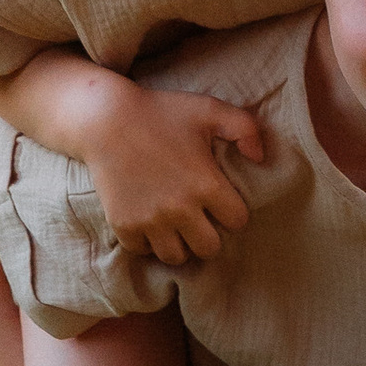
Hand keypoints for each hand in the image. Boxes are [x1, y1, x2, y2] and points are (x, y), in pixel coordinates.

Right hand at [83, 85, 268, 265]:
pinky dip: (147, 242)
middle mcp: (181, 209)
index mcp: (207, 185)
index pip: (238, 221)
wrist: (105, 118)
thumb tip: (260, 158)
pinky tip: (149, 223)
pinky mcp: (124, 224)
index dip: (232, 211)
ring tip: (175, 226)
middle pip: (209, 249)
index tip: (220, 201)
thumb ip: (245, 128)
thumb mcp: (209, 109)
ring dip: (179, 244)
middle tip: (200, 219)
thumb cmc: (161, 112)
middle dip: (208, 235)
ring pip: (176, 257)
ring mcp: (150, 219)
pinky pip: (143, 251)